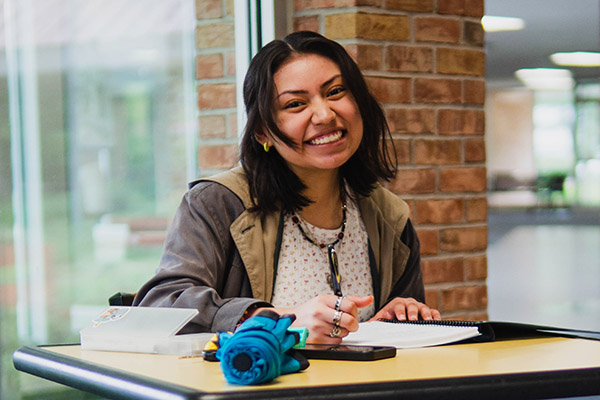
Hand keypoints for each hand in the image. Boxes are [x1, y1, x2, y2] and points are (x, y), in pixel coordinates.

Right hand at [258, 295, 373, 343]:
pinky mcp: (316, 340)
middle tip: (347, 323)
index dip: (354, 311)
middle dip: (352, 324)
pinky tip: (326, 334)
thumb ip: (350, 300)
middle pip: (349, 321)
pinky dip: (335, 339)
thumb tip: (369, 299)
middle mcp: (319, 312)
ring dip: (342, 332)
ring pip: (344, 333)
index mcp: (323, 300)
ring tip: (331, 327)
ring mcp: (317, 327)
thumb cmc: (310, 311)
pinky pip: (336, 342)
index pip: (350, 305)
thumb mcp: (327, 301)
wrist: (291, 322)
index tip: (350, 312)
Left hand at [369, 297, 440, 321]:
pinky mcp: (428, 311)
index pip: (398, 306)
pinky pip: (433, 311)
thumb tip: (366, 326)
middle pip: (411, 306)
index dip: (400, 311)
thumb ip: (375, 321)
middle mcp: (409, 303)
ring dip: (425, 314)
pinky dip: (435, 315)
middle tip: (413, 320)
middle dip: (412, 313)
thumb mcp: (383, 316)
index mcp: (397, 303)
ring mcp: (419, 307)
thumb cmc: (392, 314)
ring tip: (427, 321)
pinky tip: (436, 321)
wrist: (400, 311)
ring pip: (423, 308)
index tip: (401, 318)